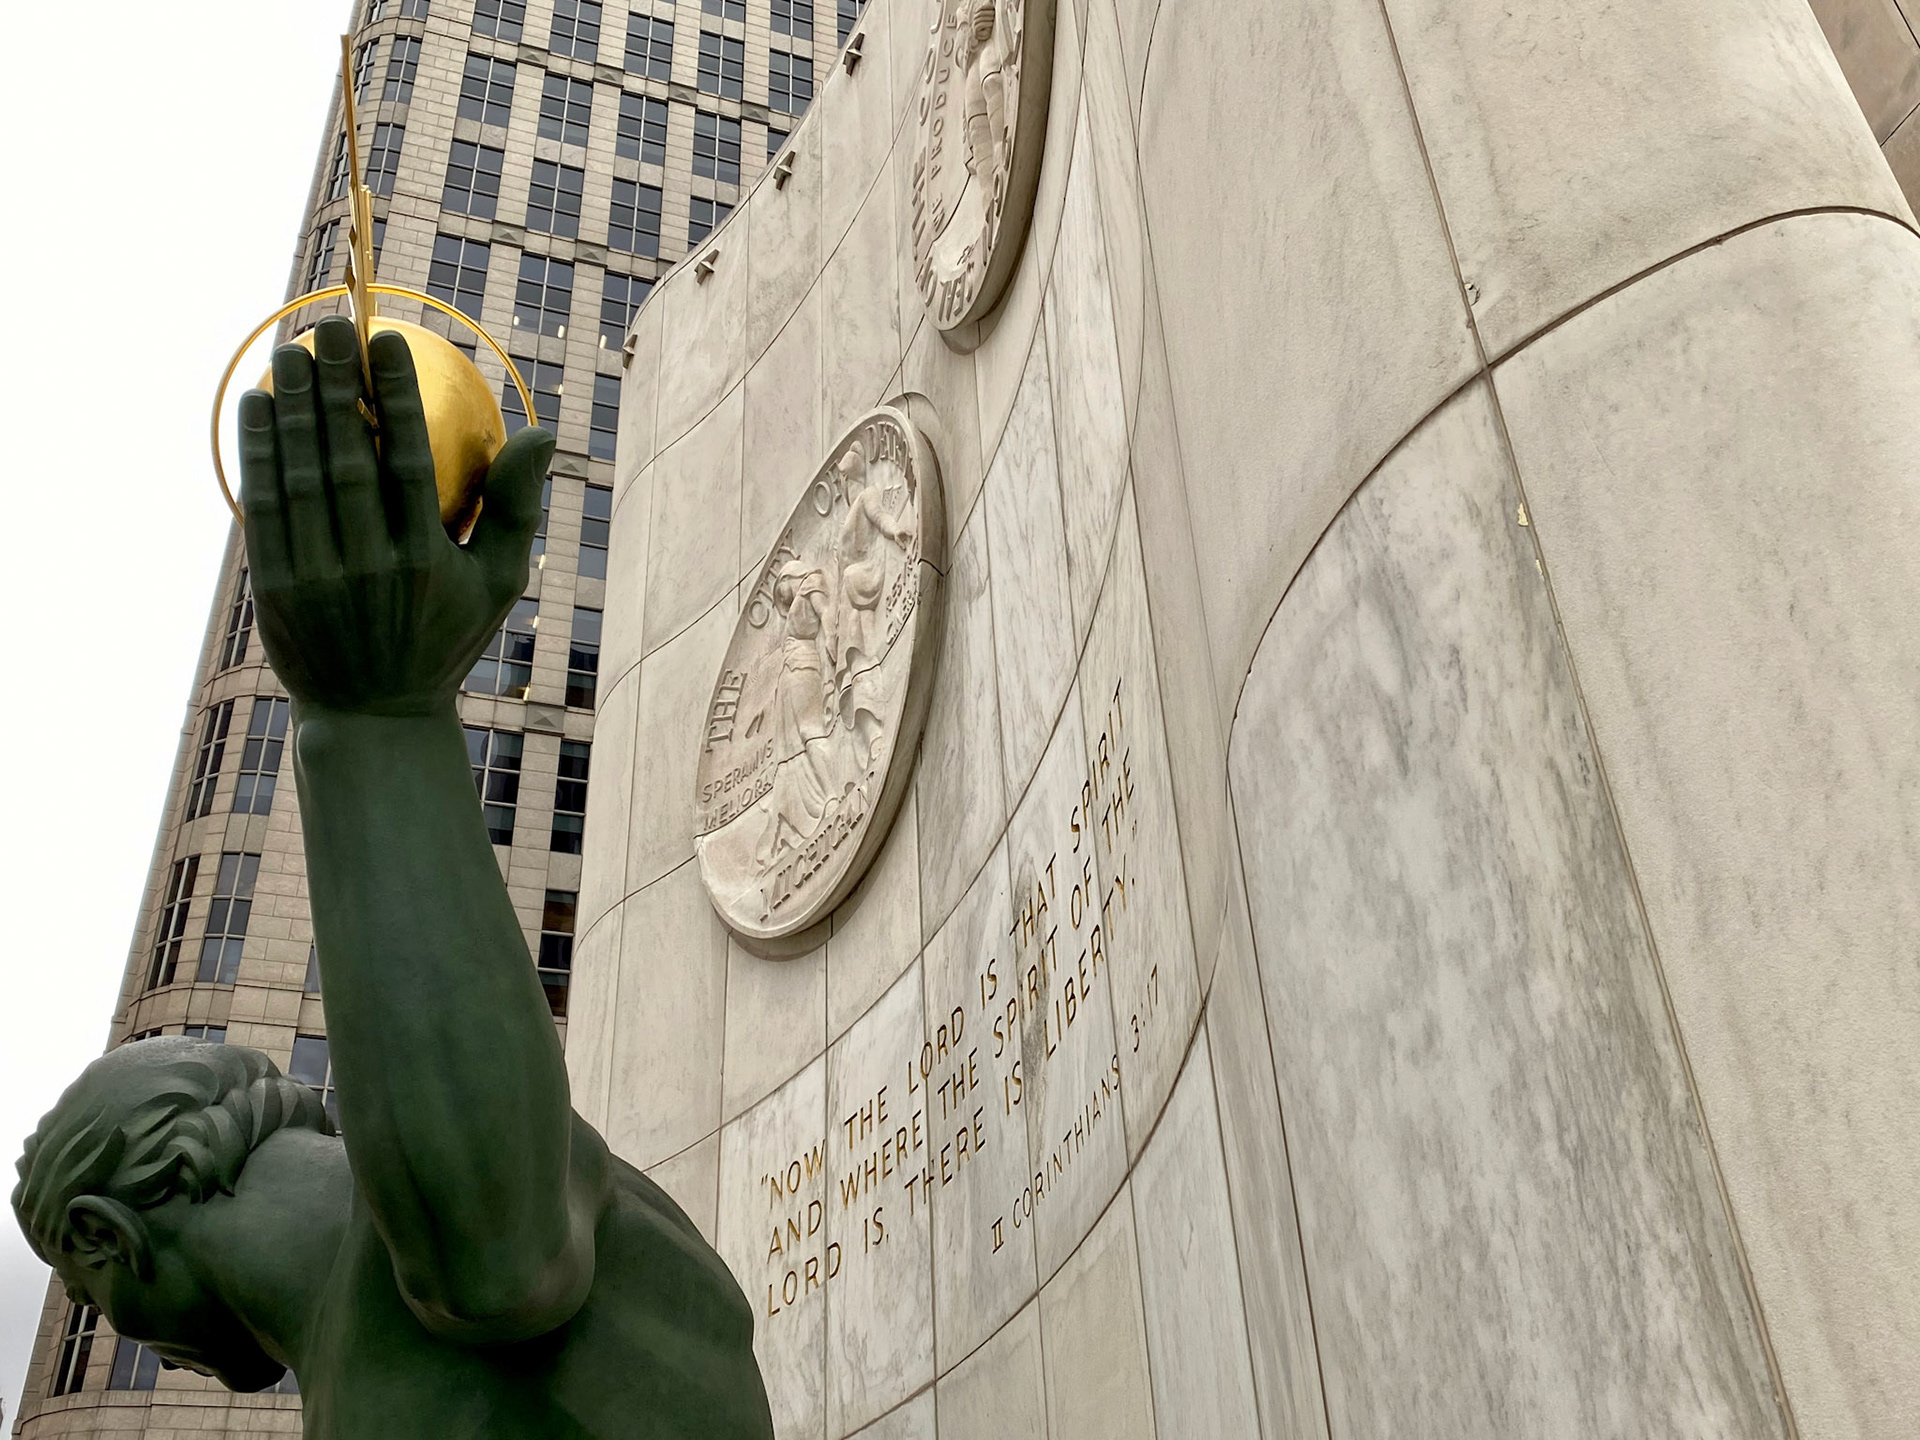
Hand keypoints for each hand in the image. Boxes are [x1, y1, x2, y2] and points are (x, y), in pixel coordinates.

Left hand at [237, 316, 555, 715]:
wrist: (373, 716)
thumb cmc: (445, 637)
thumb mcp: (498, 581)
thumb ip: (517, 506)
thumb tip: (544, 433)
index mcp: (428, 560)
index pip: (410, 462)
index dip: (395, 396)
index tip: (385, 342)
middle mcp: (372, 566)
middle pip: (349, 458)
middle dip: (336, 385)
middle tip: (329, 328)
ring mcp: (318, 578)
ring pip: (300, 476)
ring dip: (293, 407)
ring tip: (290, 352)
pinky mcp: (274, 588)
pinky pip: (263, 505)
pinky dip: (258, 450)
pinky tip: (259, 403)